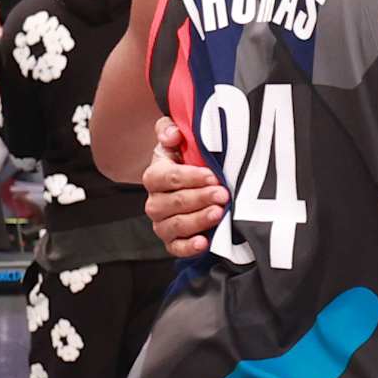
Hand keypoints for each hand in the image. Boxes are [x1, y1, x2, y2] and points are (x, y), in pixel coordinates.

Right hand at [144, 113, 225, 255]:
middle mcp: (155, 202)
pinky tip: (204, 242)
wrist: (191, 185)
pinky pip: (177, 248)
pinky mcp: (172, 242)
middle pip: (173, 202)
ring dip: (198, 220)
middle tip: (222, 194)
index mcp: (154, 176)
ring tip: (219, 212)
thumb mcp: (177, 141)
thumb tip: (173, 134)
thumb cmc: (185, 162)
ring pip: (176, 225)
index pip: (167, 177)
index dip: (190, 177)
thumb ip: (169, 130)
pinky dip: (189, 247)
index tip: (212, 176)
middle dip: (200, 198)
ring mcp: (162, 224)